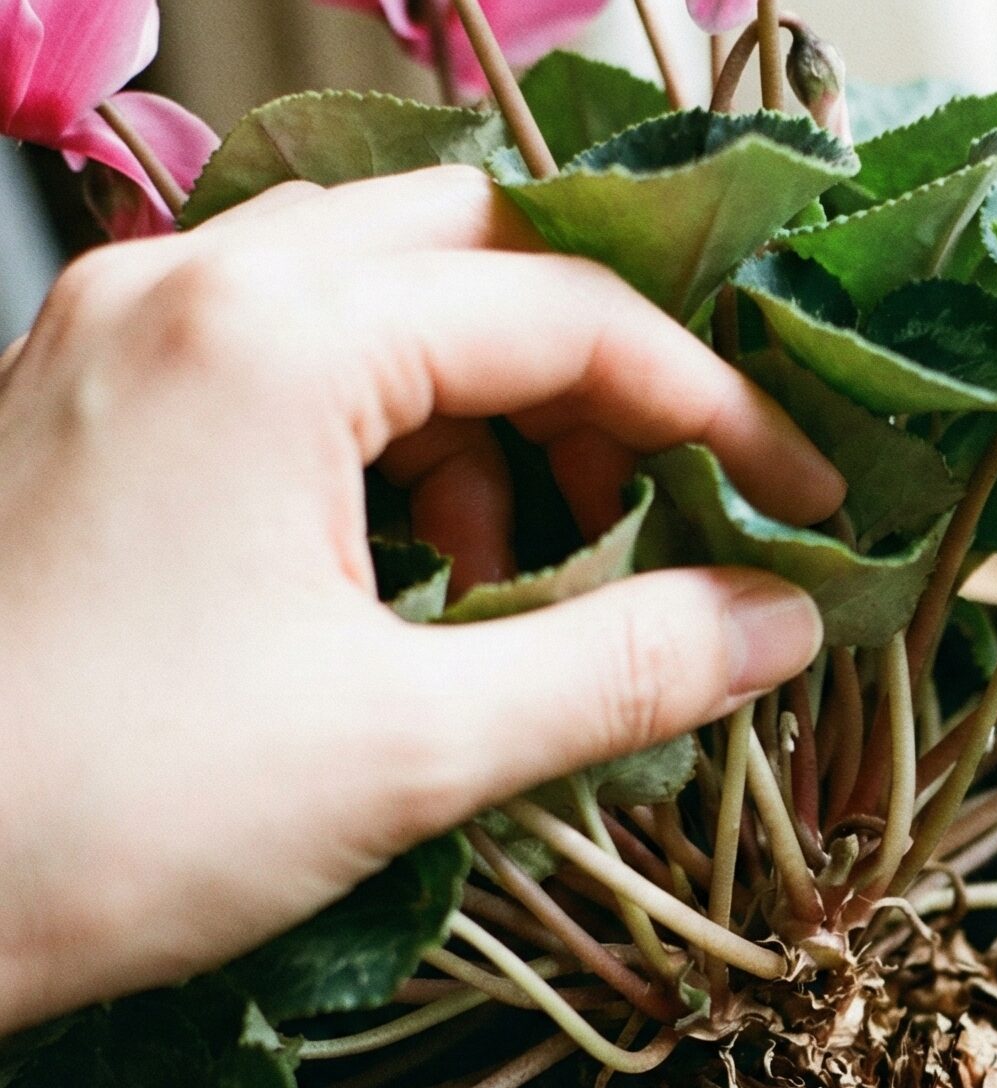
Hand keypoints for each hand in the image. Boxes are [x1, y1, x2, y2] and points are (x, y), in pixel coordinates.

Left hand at [0, 168, 840, 1036]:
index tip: (800, 505)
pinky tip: (405, 572)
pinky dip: (383, 445)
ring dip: (487, 414)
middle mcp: (182, 287)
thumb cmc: (117, 813)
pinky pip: (279, 364)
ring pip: (368, 302)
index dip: (713, 408)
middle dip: (593, 376)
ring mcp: (117, 338)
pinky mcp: (85, 408)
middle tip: (670, 500)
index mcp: (269, 337)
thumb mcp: (411, 748)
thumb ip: (622, 668)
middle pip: (462, 253)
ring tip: (521, 570)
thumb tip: (780, 622)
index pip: (560, 311)